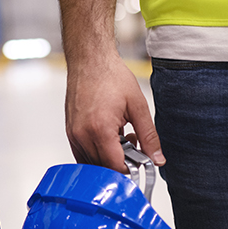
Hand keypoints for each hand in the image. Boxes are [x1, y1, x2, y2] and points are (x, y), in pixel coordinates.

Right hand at [65, 56, 163, 173]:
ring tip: (120, 136)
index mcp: (100, 129)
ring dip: (108, 158)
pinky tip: (108, 136)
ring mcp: (73, 135)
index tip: (140, 160)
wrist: (89, 60)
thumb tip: (157, 158)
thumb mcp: (138, 106)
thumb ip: (149, 136)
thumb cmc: (110, 76)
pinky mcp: (70, 132)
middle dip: (121, 162)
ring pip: (92, 164)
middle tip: (133, 142)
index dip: (131, 168)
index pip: (115, 167)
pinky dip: (97, 153)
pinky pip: (82, 155)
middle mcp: (82, 135)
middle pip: (103, 168)